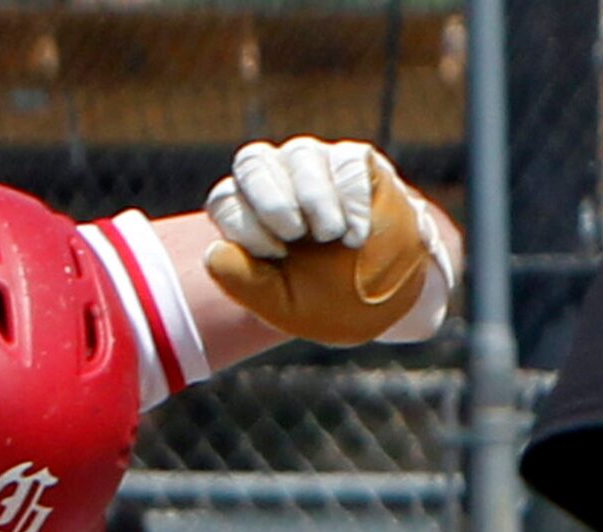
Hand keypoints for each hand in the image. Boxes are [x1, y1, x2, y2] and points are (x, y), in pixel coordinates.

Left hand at [203, 138, 455, 345]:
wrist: (389, 299)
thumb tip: (214, 253)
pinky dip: (350, 196)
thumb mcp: (285, 306)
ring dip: (314, 197)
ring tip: (333, 236)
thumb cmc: (328, 301)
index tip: (277, 256)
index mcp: (248, 216)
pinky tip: (357, 233)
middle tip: (295, 233)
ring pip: (300, 154)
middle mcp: (276, 182)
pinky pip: (345, 159)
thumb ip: (246, 284)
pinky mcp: (354, 161)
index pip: (225, 200)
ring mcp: (314, 166)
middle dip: (271, 199)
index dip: (245, 225)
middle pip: (252, 161)